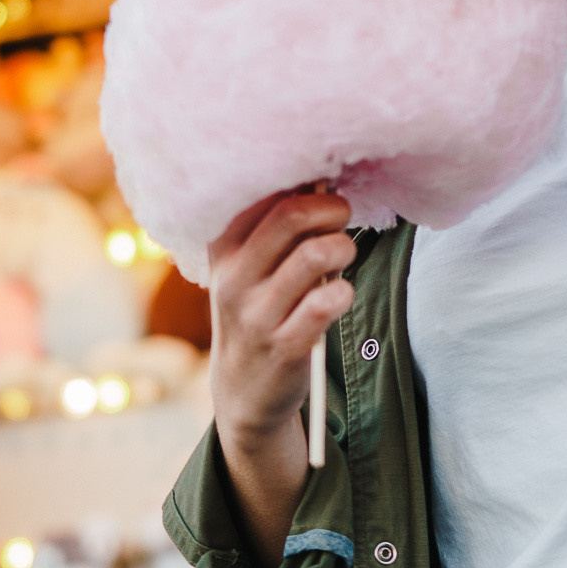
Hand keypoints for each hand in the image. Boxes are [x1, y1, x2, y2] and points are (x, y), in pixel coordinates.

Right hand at [206, 190, 355, 567]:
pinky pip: (326, 304)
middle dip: (330, 208)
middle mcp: (233, 277)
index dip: (301, 180)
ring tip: (344, 254)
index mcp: (222, 248)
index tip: (320, 184)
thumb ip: (277, 228)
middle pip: (290, 214)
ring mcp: (256, 314)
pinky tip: (339, 296)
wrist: (244, 389)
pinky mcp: (283, 346)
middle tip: (342, 217)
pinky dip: (344, 292)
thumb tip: (322, 178)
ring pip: (314, 255)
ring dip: (343, 247)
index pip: (261, 192)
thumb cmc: (262, 309)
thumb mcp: (250, 267)